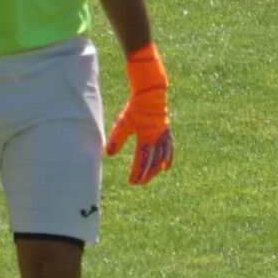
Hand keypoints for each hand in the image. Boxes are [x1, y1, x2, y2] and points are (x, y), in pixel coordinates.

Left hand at [105, 44, 172, 184]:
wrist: (150, 94)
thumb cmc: (135, 108)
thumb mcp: (123, 123)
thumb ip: (117, 139)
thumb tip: (109, 154)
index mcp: (146, 138)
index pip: (141, 160)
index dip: (137, 172)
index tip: (132, 181)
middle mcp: (156, 139)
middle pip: (152, 161)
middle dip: (146, 173)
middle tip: (140, 183)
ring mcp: (163, 136)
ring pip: (161, 157)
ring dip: (156, 168)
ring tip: (151, 177)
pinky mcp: (166, 132)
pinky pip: (169, 148)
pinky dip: (167, 158)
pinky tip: (166, 168)